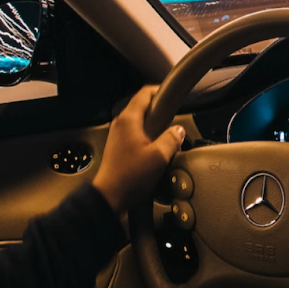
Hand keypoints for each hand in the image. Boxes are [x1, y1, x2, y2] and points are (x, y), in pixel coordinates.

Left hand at [92, 86, 185, 212]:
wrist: (110, 196)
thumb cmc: (129, 177)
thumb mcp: (159, 157)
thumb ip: (172, 139)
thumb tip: (179, 130)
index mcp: (129, 120)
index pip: (145, 93)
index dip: (162, 90)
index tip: (175, 95)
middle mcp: (121, 124)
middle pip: (144, 106)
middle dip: (161, 110)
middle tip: (175, 118)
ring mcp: (118, 135)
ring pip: (141, 121)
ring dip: (156, 125)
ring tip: (168, 137)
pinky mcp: (119, 146)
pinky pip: (137, 133)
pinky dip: (149, 135)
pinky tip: (157, 150)